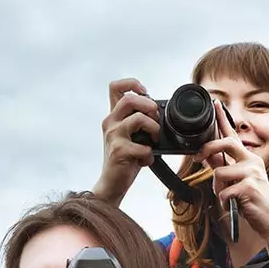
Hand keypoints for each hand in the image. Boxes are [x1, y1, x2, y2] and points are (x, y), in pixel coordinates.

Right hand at [92, 78, 159, 204]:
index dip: (132, 84)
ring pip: (139, 118)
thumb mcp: (130, 136)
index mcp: (114, 116)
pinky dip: (149, 154)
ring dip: (154, 129)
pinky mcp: (119, 151)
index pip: (115, 87)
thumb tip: (158, 112)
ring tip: (154, 141)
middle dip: (149, 106)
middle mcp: (110, 122)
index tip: (145, 93)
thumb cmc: (124, 159)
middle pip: (129, 98)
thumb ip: (138, 122)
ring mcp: (114, 136)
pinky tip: (145, 160)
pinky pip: (143, 146)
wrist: (111, 183)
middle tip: (155, 119)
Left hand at [199, 100, 268, 242]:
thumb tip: (206, 154)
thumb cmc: (253, 201)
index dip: (223, 119)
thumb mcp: (237, 180)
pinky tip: (234, 204)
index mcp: (249, 158)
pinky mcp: (249, 187)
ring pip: (219, 172)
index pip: (233, 135)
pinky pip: (223, 191)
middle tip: (198, 157)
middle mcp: (252, 161)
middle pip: (226, 143)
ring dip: (217, 187)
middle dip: (208, 147)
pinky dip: (224, 200)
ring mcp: (252, 173)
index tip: (216, 104)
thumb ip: (223, 166)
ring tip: (228, 196)